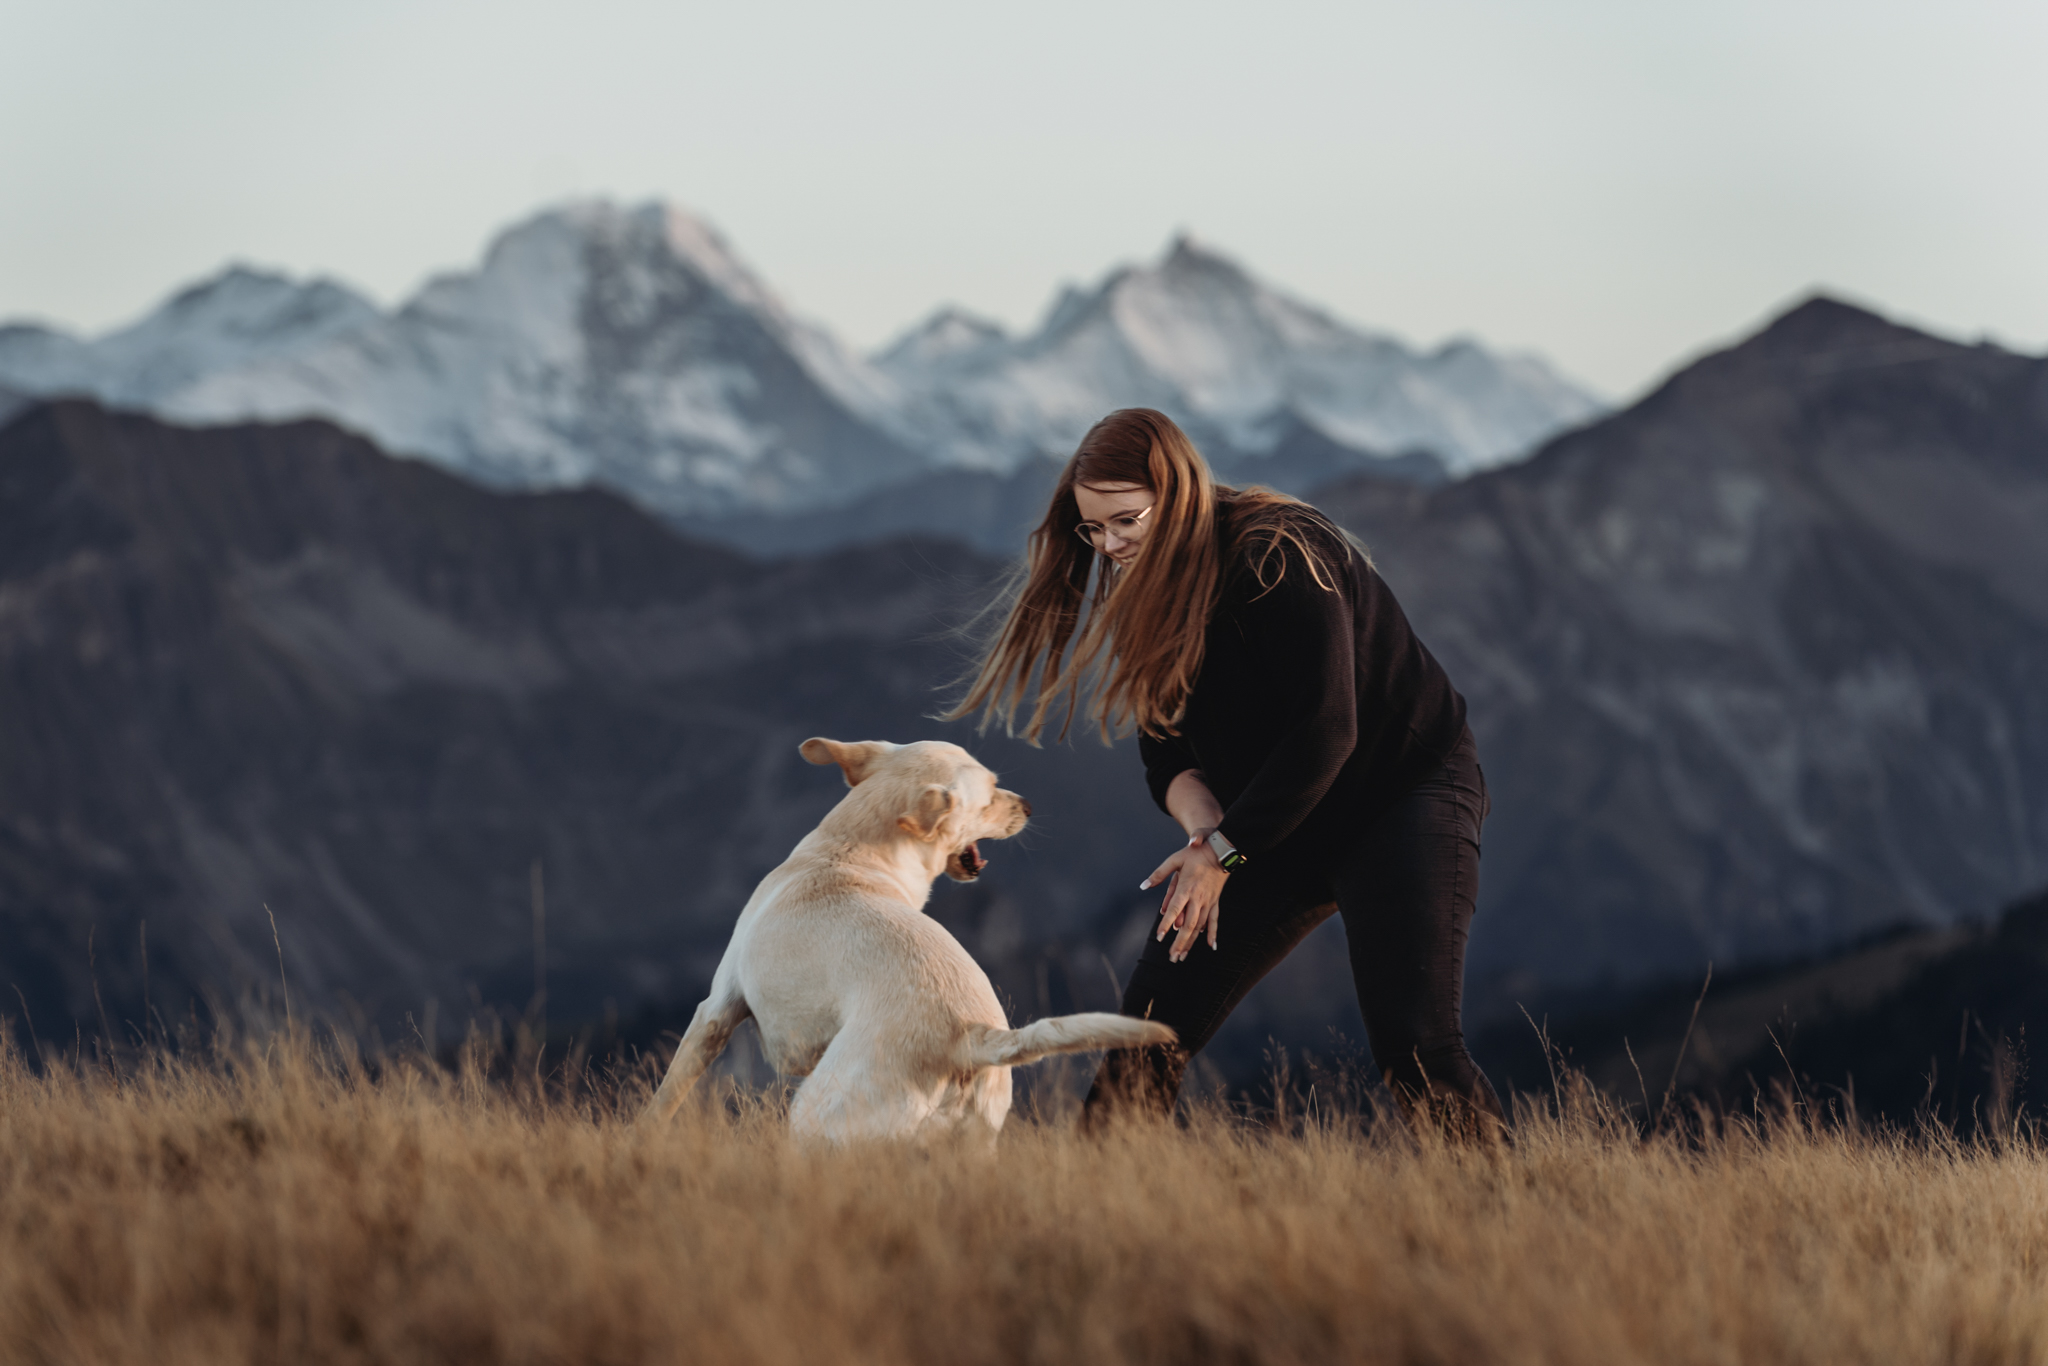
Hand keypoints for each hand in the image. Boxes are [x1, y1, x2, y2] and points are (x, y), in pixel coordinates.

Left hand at [1139, 831, 1228, 962]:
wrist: (1221, 851)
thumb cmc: (1195, 854)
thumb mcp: (1175, 860)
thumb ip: (1159, 874)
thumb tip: (1143, 885)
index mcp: (1186, 888)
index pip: (1174, 910)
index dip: (1166, 924)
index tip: (1159, 938)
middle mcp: (1198, 898)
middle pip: (1188, 925)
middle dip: (1179, 943)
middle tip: (1172, 958)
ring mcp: (1208, 902)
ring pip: (1200, 927)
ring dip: (1191, 943)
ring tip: (1183, 956)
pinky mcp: (1215, 902)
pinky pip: (1214, 921)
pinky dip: (1212, 934)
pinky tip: (1211, 946)